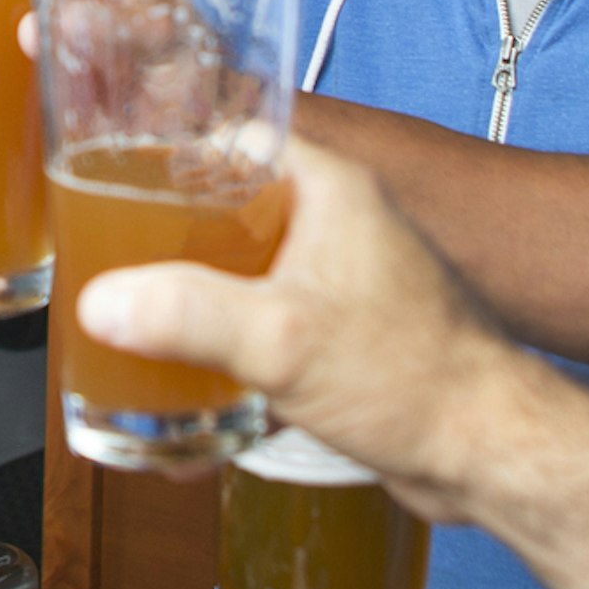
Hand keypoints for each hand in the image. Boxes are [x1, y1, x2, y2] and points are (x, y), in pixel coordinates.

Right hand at [72, 138, 530, 523]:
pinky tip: (185, 407)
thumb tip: (102, 304)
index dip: (159, 149)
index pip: (226, 136)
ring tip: (127, 338)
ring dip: (185, 308)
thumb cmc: (418, 376)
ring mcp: (338, 282)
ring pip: (237, 277)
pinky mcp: (339, 340)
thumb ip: (187, 315)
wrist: (490, 453)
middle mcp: (333, 224)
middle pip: (219, 210)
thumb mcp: (283, 339)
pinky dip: (220, 360)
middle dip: (156, 243)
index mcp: (327, 188)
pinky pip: (260, 334)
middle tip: (100, 265)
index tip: (98, 173)